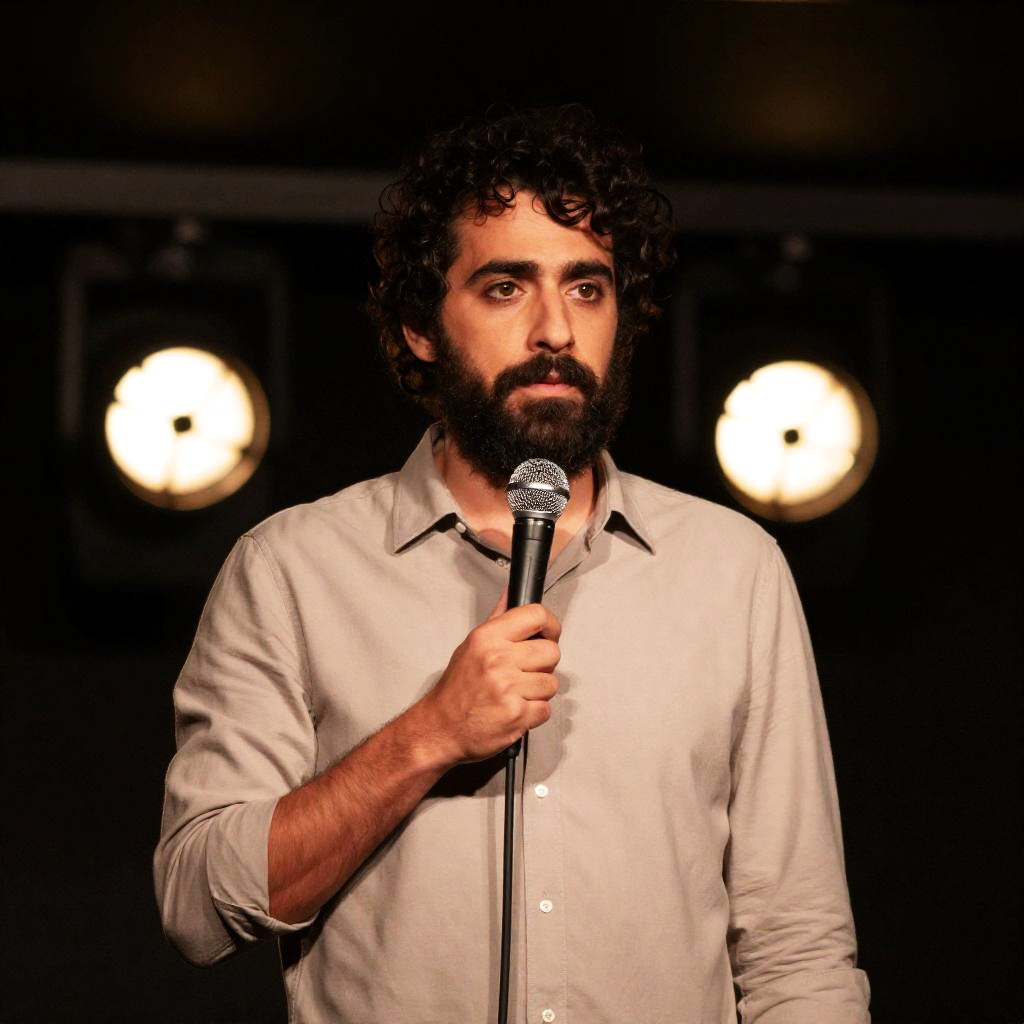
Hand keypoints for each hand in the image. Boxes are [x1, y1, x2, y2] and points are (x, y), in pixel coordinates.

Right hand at [417, 590, 560, 764]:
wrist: (440, 727)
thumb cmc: (456, 689)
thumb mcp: (472, 645)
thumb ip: (498, 618)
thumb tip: (512, 593)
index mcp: (487, 638)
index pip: (536, 615)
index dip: (550, 625)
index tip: (548, 633)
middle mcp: (498, 660)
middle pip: (551, 651)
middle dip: (543, 664)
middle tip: (525, 671)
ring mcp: (508, 688)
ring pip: (551, 683)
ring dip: (538, 692)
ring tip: (516, 693)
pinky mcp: (516, 715)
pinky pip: (546, 709)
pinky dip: (534, 713)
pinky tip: (515, 708)